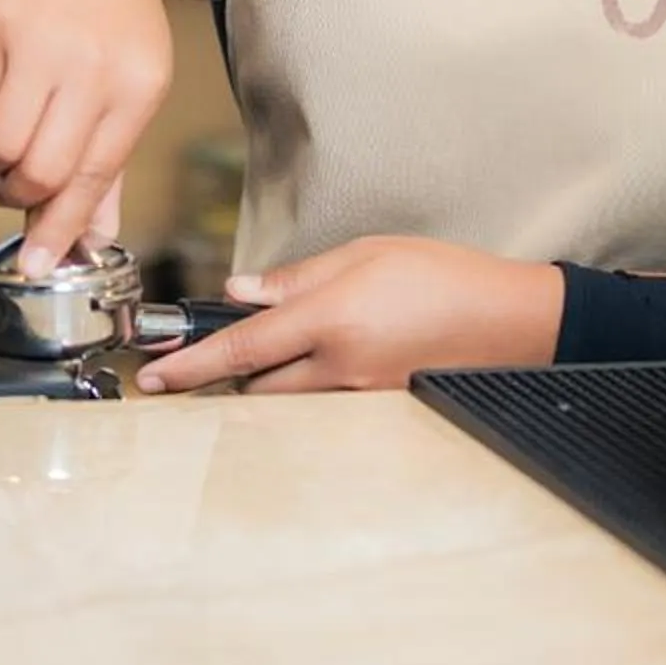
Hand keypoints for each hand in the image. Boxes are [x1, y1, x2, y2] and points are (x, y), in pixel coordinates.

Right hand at [0, 0, 172, 276]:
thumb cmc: (110, 14)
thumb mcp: (133, 81)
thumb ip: (109, 163)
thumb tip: (91, 236)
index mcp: (137, 85)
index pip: (94, 176)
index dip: (61, 228)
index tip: (38, 264)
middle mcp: (92, 65)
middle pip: (39, 171)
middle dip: (19, 195)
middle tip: (17, 187)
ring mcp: (40, 44)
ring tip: (14, 130)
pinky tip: (6, 83)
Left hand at [135, 237, 562, 394]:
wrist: (511, 322)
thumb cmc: (445, 276)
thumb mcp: (367, 253)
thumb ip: (297, 277)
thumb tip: (240, 291)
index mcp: (331, 321)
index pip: (243, 347)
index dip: (191, 364)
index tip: (154, 377)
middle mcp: (340, 368)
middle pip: (255, 385)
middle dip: (231, 370)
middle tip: (221, 346)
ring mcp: (359, 397)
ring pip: (287, 400)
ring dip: (270, 379)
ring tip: (284, 347)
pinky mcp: (376, 410)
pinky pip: (322, 405)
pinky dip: (307, 387)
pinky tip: (325, 360)